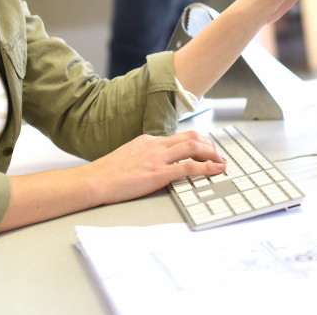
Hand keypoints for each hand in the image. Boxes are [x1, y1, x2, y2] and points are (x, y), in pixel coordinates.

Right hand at [84, 130, 226, 206]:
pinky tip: (216, 170)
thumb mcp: (129, 156)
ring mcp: (157, 158)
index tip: (208, 148)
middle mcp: (155, 145)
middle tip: (219, 154)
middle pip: (191, 137)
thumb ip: (145, 156)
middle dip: (209, 145)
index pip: (180, 136)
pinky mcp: (157, 173)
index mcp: (148, 141)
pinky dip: (207, 167)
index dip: (198, 142)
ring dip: (212, 154)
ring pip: (193, 147)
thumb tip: (157, 163)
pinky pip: (188, 167)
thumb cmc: (107, 173)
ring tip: (222, 162)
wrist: (94, 180)